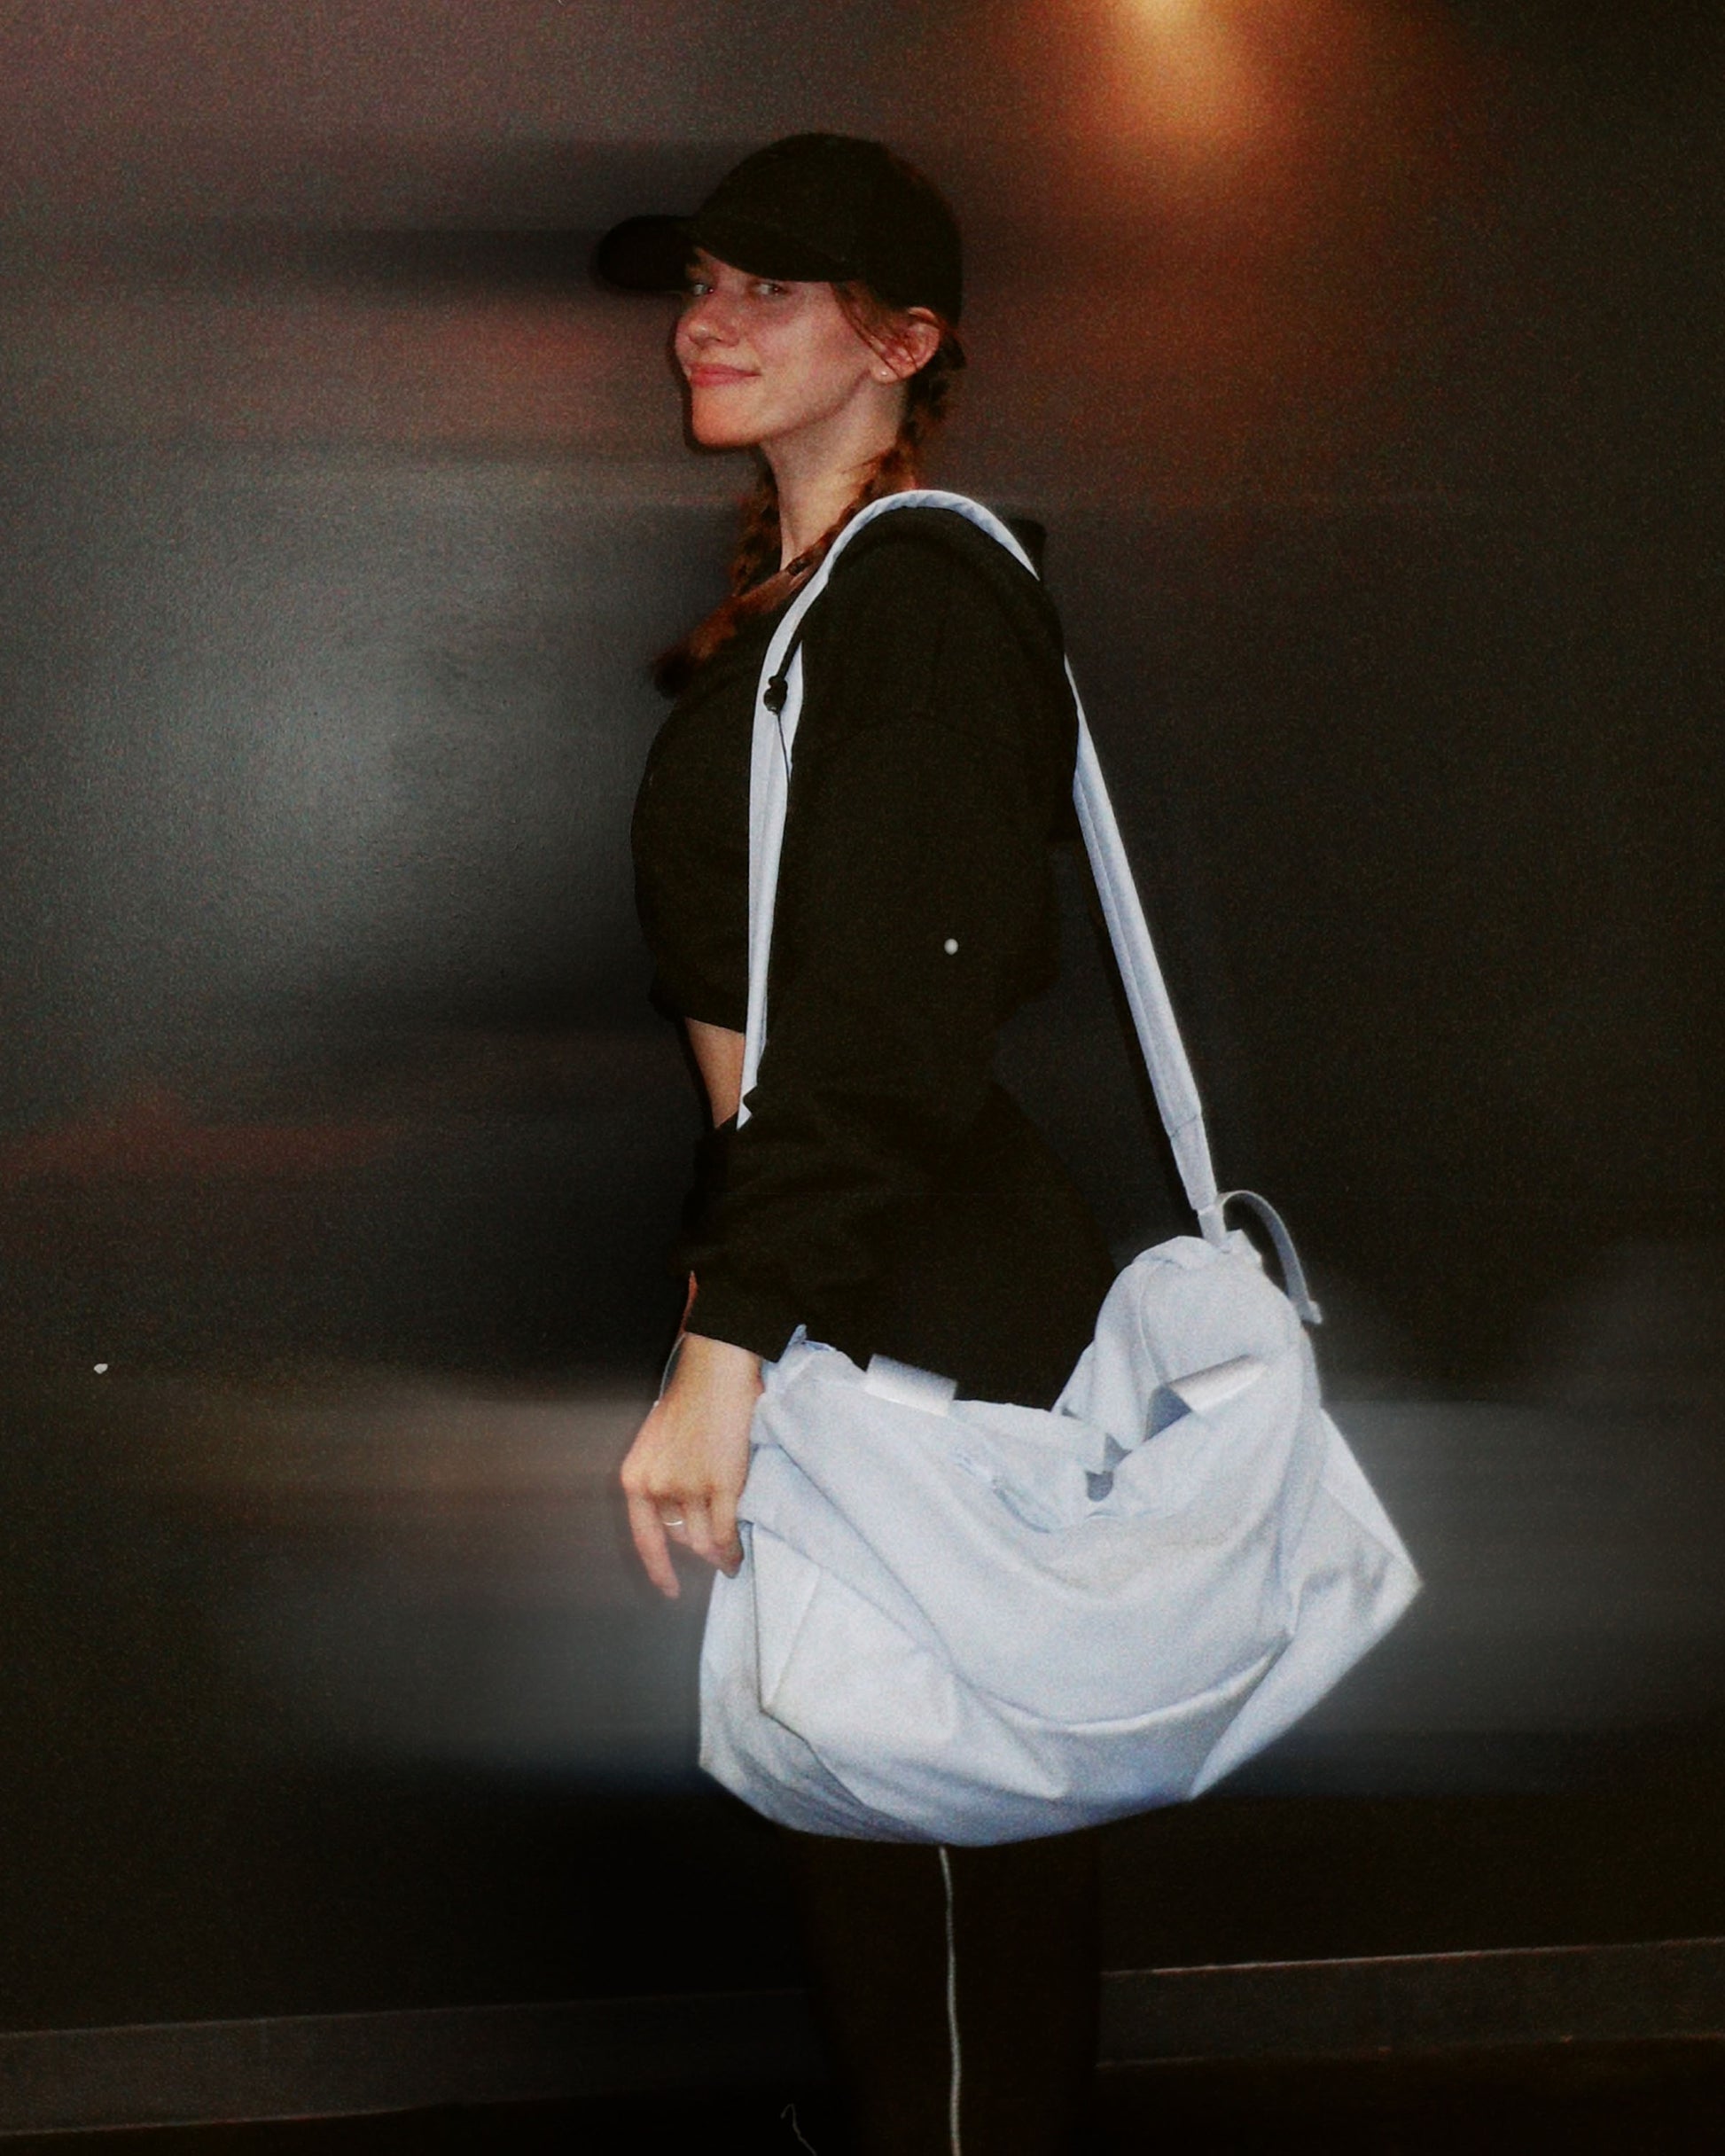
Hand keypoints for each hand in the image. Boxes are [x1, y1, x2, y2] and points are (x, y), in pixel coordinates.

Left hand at [621, 1331, 761, 1597]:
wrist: (715, 1370)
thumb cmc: (692, 1398)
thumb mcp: (658, 1442)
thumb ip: (664, 1478)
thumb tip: (681, 1513)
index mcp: (636, 1478)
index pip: (644, 1538)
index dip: (657, 1568)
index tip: (668, 1588)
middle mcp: (657, 1487)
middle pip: (680, 1540)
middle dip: (698, 1547)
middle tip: (715, 1552)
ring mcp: (688, 1487)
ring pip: (704, 1542)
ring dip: (719, 1554)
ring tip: (730, 1560)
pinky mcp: (721, 1485)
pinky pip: (725, 1534)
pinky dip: (732, 1551)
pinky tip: (737, 1558)